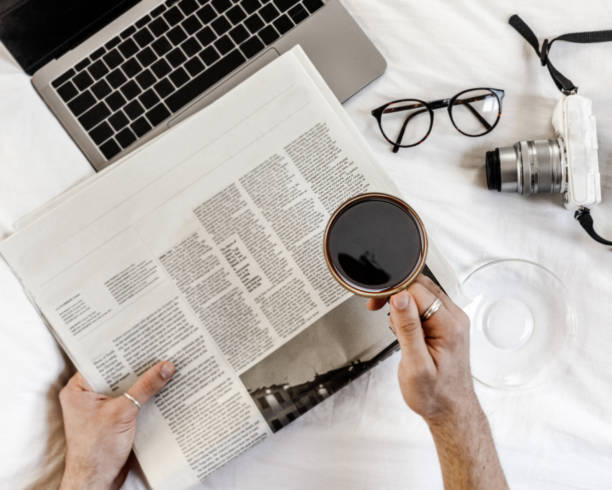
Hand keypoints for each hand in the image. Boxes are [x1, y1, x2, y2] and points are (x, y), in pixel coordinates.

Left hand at [59, 361, 174, 489]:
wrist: (96, 482)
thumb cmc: (98, 450)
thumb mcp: (123, 413)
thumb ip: (145, 388)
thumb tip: (166, 367)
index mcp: (78, 389)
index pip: (102, 361)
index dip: (123, 350)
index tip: (143, 337)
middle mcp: (87, 396)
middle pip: (116, 373)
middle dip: (138, 365)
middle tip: (160, 349)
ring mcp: (100, 408)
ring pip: (125, 387)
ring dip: (143, 381)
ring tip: (165, 365)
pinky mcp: (113, 419)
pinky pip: (131, 401)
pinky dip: (144, 396)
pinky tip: (162, 388)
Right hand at [368, 275, 508, 488]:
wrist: (450, 410)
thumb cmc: (434, 394)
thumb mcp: (415, 365)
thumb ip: (408, 328)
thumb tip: (400, 298)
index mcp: (449, 325)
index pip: (417, 289)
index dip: (393, 293)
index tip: (378, 303)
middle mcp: (454, 318)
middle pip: (421, 286)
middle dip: (395, 293)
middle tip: (377, 307)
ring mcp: (452, 321)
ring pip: (423, 293)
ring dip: (402, 301)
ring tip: (392, 323)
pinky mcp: (446, 325)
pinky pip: (426, 305)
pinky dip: (409, 310)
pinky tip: (402, 326)